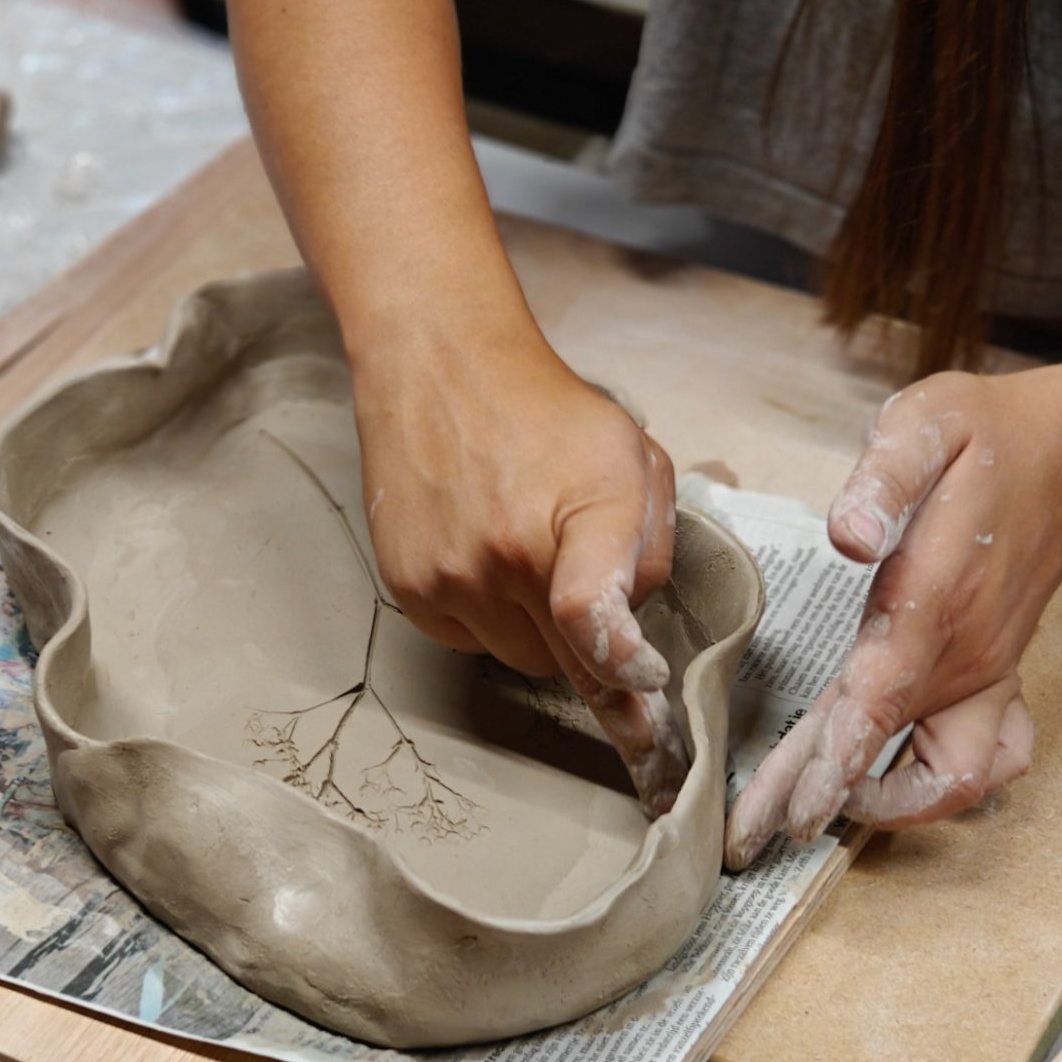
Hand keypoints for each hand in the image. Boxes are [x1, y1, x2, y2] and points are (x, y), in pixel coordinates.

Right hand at [356, 324, 687, 815]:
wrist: (441, 369)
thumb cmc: (547, 415)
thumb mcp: (635, 462)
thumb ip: (653, 549)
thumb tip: (635, 630)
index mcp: (576, 517)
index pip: (591, 615)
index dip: (621, 670)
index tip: (643, 692)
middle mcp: (504, 555)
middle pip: (566, 662)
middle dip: (589, 646)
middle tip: (589, 598)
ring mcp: (449, 577)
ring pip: (518, 658)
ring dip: (537, 630)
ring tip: (528, 555)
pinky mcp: (409, 586)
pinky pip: (468, 640)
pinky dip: (488, 617)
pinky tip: (487, 559)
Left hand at [725, 368, 1061, 866]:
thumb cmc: (983, 439)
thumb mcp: (927, 423)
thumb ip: (884, 475)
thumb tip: (846, 533)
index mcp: (935, 598)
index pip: (880, 699)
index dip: (835, 761)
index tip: (792, 810)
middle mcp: (965, 653)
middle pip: (891, 750)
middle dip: (820, 800)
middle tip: (750, 837)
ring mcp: (986, 673)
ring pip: (951, 775)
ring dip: (888, 804)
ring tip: (812, 810)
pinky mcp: (996, 679)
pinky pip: (989, 760)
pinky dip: (943, 783)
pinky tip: (891, 780)